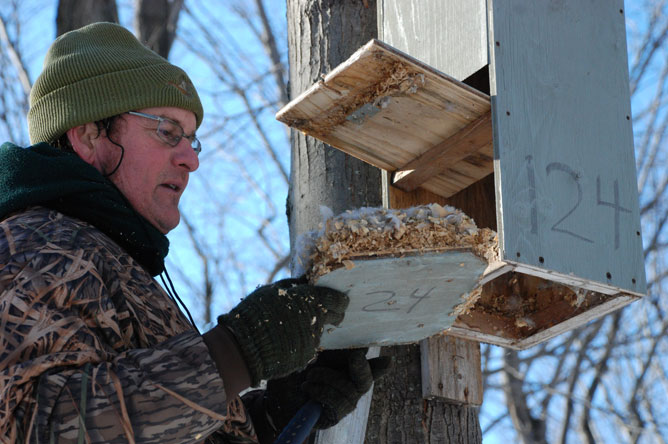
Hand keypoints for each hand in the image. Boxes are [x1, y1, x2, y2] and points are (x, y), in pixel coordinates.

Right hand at [217, 278, 348, 385]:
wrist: (245, 346)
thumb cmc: (255, 313)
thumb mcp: (271, 290)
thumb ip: (292, 285)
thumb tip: (306, 279)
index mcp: (309, 299)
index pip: (335, 299)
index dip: (339, 300)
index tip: (341, 300)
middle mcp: (315, 319)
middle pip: (335, 316)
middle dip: (335, 314)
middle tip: (330, 313)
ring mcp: (312, 339)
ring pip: (320, 331)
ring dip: (314, 328)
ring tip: (297, 327)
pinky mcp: (306, 355)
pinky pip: (309, 345)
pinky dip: (303, 342)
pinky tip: (290, 340)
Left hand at [264, 349, 391, 429]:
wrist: (276, 396)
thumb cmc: (294, 372)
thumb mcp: (311, 355)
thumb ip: (328, 348)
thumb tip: (342, 335)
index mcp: (346, 367)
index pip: (369, 365)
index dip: (380, 365)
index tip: (388, 360)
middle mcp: (349, 385)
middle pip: (366, 379)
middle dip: (362, 367)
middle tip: (355, 356)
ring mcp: (344, 402)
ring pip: (350, 390)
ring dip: (328, 378)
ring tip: (310, 375)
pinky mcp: (335, 415)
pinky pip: (337, 402)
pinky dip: (321, 391)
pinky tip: (308, 387)